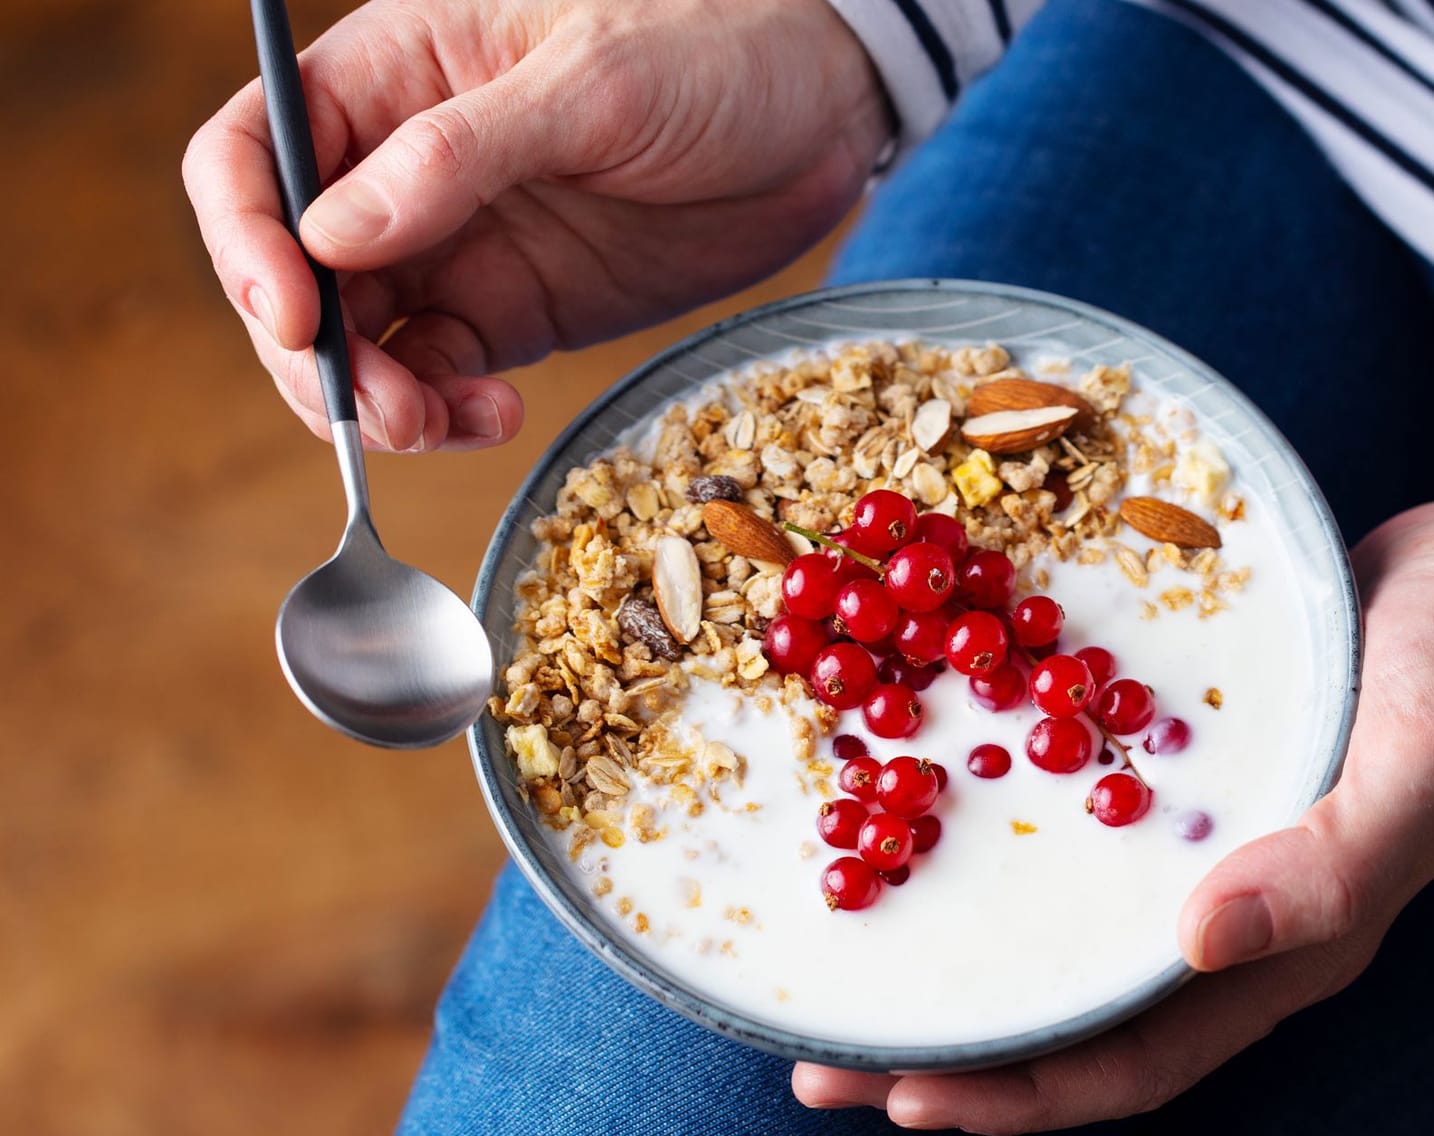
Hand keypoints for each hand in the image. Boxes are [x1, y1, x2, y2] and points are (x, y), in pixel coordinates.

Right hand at [183, 0, 888, 451]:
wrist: (822, 109)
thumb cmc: (711, 50)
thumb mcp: (593, 84)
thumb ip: (460, 155)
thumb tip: (332, 236)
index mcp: (391, 75)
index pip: (256, 157)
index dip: (247, 239)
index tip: (294, 316)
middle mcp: (400, 165)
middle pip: (292, 270)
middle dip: (314, 350)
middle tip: (379, 408)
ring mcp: (455, 245)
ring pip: (359, 338)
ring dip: (373, 398)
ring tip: (432, 422)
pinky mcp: (514, 311)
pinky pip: (439, 373)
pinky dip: (443, 411)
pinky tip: (492, 416)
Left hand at [792, 492, 1433, 1132]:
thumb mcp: (1417, 767)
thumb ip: (1330, 865)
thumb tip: (1197, 945)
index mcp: (1278, 949)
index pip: (1127, 1059)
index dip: (1016, 1093)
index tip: (901, 1095)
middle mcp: (1220, 914)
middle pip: (1066, 1012)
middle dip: (950, 1047)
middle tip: (819, 1059)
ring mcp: (1192, 842)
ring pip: (1053, 926)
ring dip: (953, 950)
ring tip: (844, 943)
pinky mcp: (1169, 769)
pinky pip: (1066, 827)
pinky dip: (990, 839)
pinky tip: (917, 805)